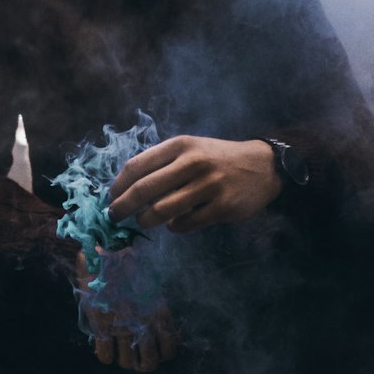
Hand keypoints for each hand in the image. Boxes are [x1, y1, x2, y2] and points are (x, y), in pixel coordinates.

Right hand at [75, 250, 178, 371]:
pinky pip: (105, 356)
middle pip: (149, 363)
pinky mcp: (102, 327)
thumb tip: (158, 328)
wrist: (106, 253)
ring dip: (124, 361)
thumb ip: (155, 309)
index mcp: (159, 314)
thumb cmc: (130, 265)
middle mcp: (144, 325)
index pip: (169, 349)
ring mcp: (122, 328)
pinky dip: (105, 356)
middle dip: (143, 364)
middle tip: (136, 358)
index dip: (162, 355)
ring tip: (120, 353)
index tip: (156, 352)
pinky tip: (104, 350)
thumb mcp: (151, 286)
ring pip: (127, 363)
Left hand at [107, 135, 282, 234]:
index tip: (111, 197)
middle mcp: (193, 162)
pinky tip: (175, 224)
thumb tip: (126, 189)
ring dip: (146, 220)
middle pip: (144, 190)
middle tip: (114, 217)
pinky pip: (185, 224)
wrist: (262, 166)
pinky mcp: (222, 207)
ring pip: (161, 211)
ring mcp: (209, 185)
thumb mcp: (191, 149)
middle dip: (122, 207)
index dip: (118, 185)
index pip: (137, 165)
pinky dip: (174, 227)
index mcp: (181, 145)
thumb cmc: (217, 159)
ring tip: (144, 221)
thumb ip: (162, 164)